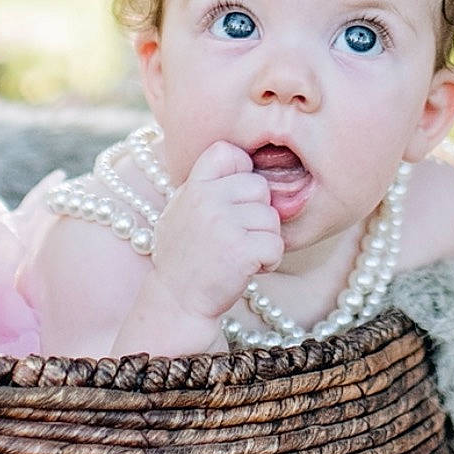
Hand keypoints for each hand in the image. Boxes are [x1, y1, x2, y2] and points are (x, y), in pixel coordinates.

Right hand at [149, 142, 283, 321]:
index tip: (236, 197)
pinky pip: (276, 244)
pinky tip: (249, 268)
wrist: (176, 301)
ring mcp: (224, 223)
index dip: (241, 170)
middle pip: (260, 187)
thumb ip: (208, 185)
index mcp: (194, 185)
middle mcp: (207, 199)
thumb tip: (247, 162)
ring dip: (264, 240)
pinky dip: (269, 261)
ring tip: (240, 254)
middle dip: (257, 213)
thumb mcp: (184, 209)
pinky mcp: (241, 250)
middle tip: (239, 236)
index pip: (228, 152)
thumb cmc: (185, 255)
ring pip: (272, 218)